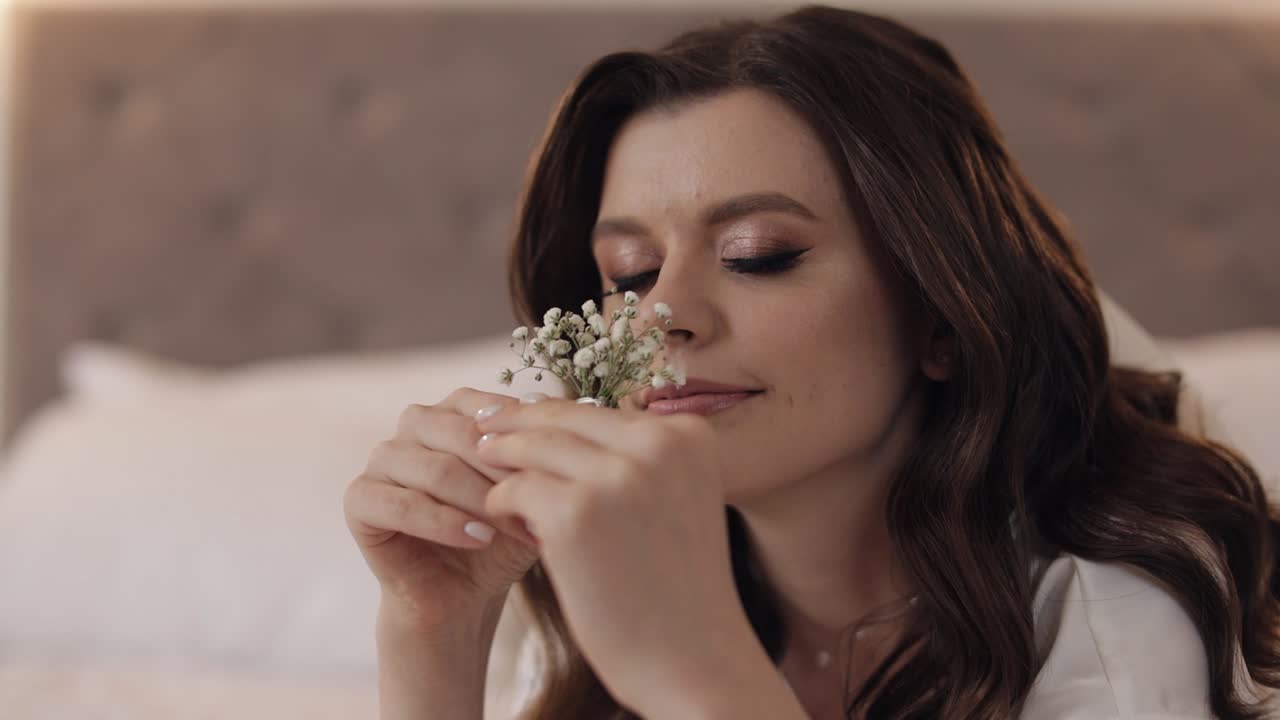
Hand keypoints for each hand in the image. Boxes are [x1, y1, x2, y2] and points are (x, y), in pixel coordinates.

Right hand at [343, 388, 540, 631]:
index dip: (515, 435)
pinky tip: (478, 539)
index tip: (550, 465)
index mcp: (450, 413)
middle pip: (455, 431)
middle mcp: (412, 427)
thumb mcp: (531, 494)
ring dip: (476, 498)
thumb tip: (574, 409)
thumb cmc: (501, 539)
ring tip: (511, 527)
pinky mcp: (359, 501)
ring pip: (431, 467)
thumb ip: (542, 455)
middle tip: (535, 499)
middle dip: (500, 467)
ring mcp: (381, 461)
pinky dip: (443, 522)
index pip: (479, 405)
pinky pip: (400, 503)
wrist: (465, 597)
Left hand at [474, 399, 757, 712]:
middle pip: (562, 418)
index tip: (521, 427)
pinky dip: (499, 503)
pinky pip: (513, 489)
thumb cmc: (677, 586)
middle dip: (517, 429)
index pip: (599, 410)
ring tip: (488, 483)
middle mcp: (657, 444)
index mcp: (687, 436)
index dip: (554, 420)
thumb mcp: (675, 500)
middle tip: (483, 439)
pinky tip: (503, 523)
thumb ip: (635, 459)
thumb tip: (566, 421)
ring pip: (530, 447)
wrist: (693, 658)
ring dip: (503, 464)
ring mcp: (616, 476)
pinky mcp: (575, 513)